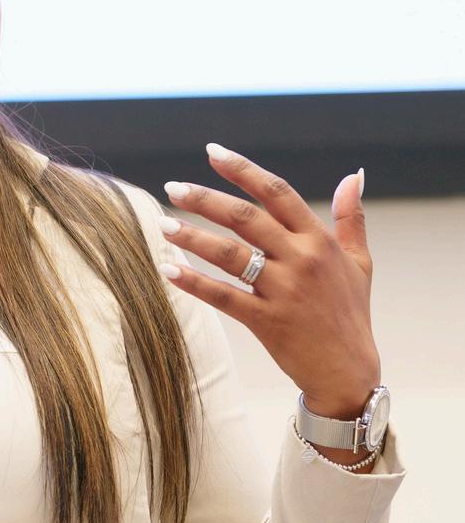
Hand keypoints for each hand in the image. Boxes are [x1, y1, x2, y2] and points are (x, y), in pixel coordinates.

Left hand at [158, 144, 380, 415]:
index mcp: (319, 240)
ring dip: (192, 236)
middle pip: (246, 218)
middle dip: (206, 198)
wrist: (347, 371)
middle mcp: (301, 259)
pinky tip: (167, 269)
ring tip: (163, 223)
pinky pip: (222, 296)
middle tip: (172, 186)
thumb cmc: (350, 313)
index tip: (212, 152)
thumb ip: (352, 218)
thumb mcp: (360, 262)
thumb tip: (354, 176)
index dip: (243, 170)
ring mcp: (282, 290)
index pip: (277, 193)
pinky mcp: (266, 320)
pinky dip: (193, 282)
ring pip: (230, 254)